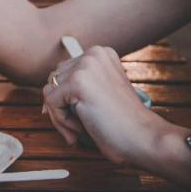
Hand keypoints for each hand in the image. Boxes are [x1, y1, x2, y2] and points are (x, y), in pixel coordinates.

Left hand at [42, 45, 167, 167]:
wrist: (145, 138)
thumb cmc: (124, 124)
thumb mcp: (100, 94)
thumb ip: (77, 87)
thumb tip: (45, 93)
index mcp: (101, 54)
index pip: (64, 72)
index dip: (66, 99)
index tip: (80, 117)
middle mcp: (93, 54)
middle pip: (53, 80)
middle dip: (61, 107)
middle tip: (79, 127)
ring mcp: (86, 66)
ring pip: (49, 92)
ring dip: (60, 116)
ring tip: (80, 129)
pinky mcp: (78, 82)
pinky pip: (50, 103)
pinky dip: (61, 121)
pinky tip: (81, 129)